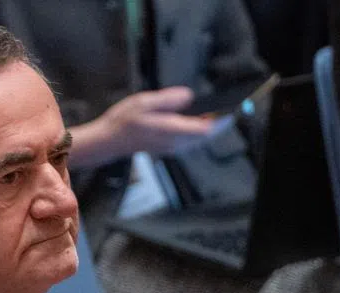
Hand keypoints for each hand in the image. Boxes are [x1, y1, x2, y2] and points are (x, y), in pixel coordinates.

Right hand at [95, 87, 216, 156]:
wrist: (109, 141)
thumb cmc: (123, 121)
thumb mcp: (143, 102)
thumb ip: (168, 100)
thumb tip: (188, 96)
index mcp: (171, 130)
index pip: (204, 129)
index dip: (219, 121)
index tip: (229, 110)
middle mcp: (175, 143)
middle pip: (205, 137)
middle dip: (218, 124)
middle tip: (228, 110)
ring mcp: (172, 148)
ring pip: (199, 141)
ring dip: (210, 129)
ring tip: (217, 114)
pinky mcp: (169, 148)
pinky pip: (191, 142)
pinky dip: (199, 132)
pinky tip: (199, 122)